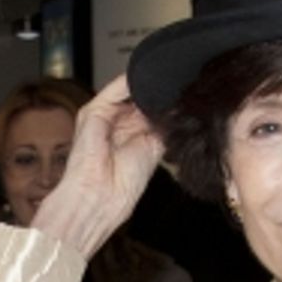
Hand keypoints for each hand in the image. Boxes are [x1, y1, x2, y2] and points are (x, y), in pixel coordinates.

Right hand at [32, 74, 165, 259]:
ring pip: (130, 90)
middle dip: (161, 93)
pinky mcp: (94, 110)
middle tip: (181, 89)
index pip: (150, 109)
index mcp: (131, 135)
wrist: (98, 199)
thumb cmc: (121, 187)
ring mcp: (105, 116)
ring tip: (168, 86)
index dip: (167, 102)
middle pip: (141, 97)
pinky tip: (150, 84)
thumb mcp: (153, 148)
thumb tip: (175, 104)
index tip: (187, 96)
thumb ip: (161, 124)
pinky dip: (134, 83)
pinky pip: (117, 88)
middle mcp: (117, 124)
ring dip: (149, 87)